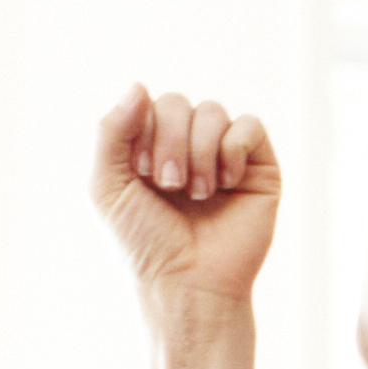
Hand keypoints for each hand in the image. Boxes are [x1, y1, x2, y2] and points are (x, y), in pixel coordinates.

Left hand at [92, 88, 280, 308]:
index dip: (144, 130)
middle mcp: (188, 147)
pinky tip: (227, 182)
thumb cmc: (146, 243)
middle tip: (170, 185)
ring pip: (213, 111)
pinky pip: (250, 126)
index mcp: (151, 147)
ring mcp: (225, 156)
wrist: (189, 283)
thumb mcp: (108, 185)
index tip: (144, 175)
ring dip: (199, 151)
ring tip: (198, 193)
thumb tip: (139, 85)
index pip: (148, 104)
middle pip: (178, 102)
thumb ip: (111, 131)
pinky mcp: (259, 169)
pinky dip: (234, 148)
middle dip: (171, 142)